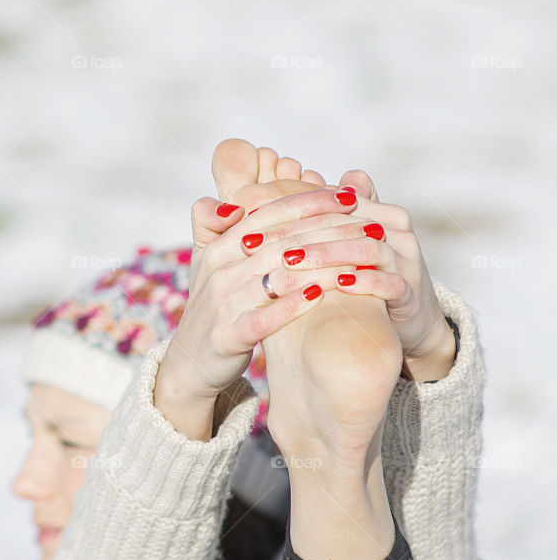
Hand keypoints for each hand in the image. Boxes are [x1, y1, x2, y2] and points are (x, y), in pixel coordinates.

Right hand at [157, 191, 360, 405]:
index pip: (268, 214)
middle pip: (281, 242)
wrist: (190, 363)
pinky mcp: (228, 336)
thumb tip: (235, 204)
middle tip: (369, 226)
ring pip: (278, 276)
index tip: (349, 196)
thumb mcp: (205, 263)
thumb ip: (212, 225)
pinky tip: (321, 294)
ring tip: (360, 258)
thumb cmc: (212, 310)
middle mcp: (219, 271)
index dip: (310, 202)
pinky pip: (264, 317)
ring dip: (323, 266)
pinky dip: (292, 304)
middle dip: (330, 231)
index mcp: (217, 248)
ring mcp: (223, 304)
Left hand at [232, 171, 451, 365]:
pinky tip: (338, 285)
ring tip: (290, 261)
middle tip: (260, 243)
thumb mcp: (340, 251)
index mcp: (375, 213)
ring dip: (326, 254)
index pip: (330, 203)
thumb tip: (265, 207)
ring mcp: (405, 259)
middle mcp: (393, 230)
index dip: (289, 210)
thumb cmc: (366, 282)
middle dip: (298, 231)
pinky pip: (390, 282)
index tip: (250, 222)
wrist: (410, 325)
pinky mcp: (410, 292)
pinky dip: (363, 282)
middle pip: (344, 221)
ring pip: (367, 247)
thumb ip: (314, 227)